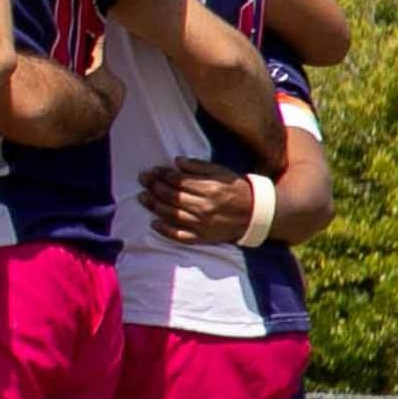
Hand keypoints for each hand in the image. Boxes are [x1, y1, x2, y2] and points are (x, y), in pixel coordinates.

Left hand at [140, 161, 259, 245]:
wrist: (255, 214)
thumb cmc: (236, 190)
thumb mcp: (221, 172)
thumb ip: (198, 166)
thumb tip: (176, 161)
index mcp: (210, 189)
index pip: (179, 181)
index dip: (163, 175)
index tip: (153, 170)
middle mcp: (204, 207)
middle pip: (172, 197)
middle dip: (154, 186)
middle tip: (143, 179)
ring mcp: (202, 224)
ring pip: (172, 215)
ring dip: (154, 205)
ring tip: (142, 197)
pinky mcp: (203, 237)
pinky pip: (180, 236)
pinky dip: (165, 230)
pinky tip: (153, 223)